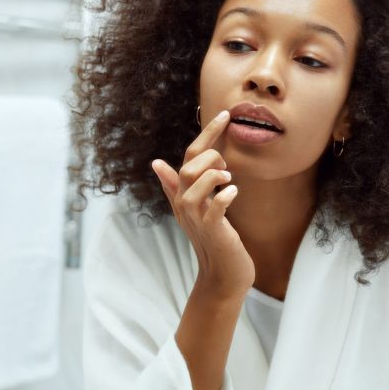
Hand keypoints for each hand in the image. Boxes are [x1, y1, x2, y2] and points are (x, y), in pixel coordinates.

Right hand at [151, 110, 253, 299]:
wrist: (222, 274)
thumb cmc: (212, 239)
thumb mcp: (193, 209)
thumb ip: (174, 185)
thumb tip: (156, 162)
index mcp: (182, 194)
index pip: (188, 157)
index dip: (207, 134)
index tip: (225, 115)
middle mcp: (184, 205)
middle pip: (188, 168)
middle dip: (210, 156)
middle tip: (228, 166)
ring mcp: (197, 219)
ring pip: (194, 186)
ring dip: (214, 175)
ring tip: (229, 179)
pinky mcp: (213, 232)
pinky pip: (214, 209)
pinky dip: (224, 196)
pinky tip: (233, 191)